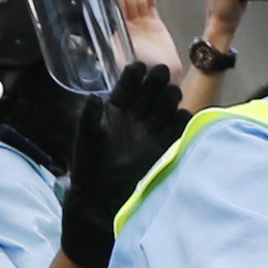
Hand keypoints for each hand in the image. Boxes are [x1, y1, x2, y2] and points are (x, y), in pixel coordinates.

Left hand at [58, 64, 185, 267]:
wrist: (102, 201)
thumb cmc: (90, 167)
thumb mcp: (87, 138)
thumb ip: (90, 116)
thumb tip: (93, 97)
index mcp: (114, 111)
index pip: (127, 86)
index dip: (134, 75)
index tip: (140, 67)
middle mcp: (134, 119)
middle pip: (150, 93)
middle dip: (156, 82)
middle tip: (161, 74)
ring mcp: (150, 133)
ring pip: (165, 108)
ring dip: (169, 98)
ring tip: (171, 92)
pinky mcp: (163, 149)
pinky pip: (176, 130)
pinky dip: (181, 121)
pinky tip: (181, 115)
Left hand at [110, 0, 183, 77]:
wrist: (160, 74)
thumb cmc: (139, 68)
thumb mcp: (115, 56)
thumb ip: (106, 42)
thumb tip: (88, 34)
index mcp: (118, 31)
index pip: (115, 6)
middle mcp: (129, 25)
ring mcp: (143, 24)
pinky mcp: (157, 24)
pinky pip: (151, 6)